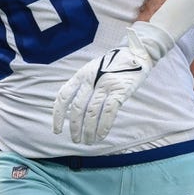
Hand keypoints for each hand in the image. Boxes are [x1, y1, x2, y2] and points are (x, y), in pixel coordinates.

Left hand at [52, 22, 168, 143]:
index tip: (57, 130)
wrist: (136, 52)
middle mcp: (91, 80)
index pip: (63, 97)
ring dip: (89, 131)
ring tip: (88, 141)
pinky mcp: (120, 91)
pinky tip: (101, 136)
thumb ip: (83, 86)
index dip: (58, 115)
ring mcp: (105, 85)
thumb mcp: (92, 70)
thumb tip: (74, 110)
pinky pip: (109, 113)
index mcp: (81, 75)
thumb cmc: (113, 65)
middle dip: (75, 128)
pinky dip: (103, 127)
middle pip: (78, 108)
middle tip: (76, 140)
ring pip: (92, 114)